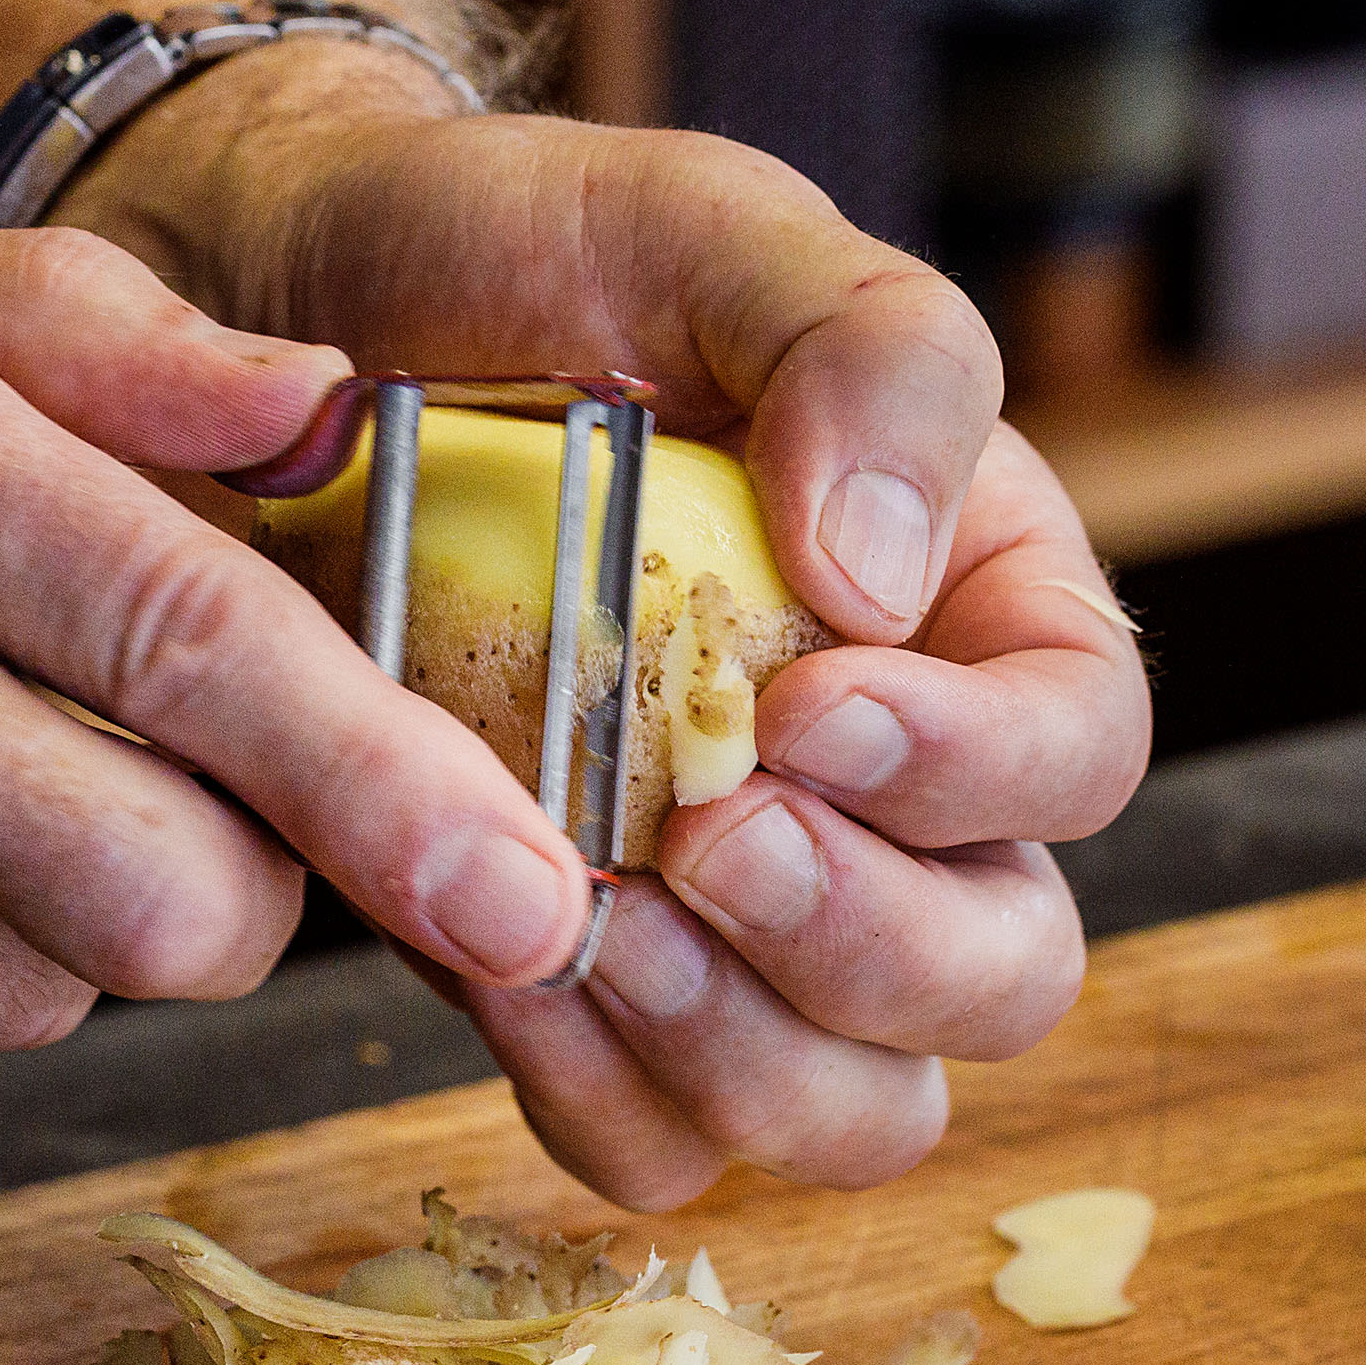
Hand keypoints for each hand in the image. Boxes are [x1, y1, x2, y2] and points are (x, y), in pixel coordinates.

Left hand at [61, 58, 1150, 1207]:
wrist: (287, 319)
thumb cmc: (528, 258)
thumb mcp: (711, 227)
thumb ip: (866, 354)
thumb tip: (888, 579)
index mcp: (967, 605)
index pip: (1077, 746)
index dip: (980, 768)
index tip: (811, 710)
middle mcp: (883, 788)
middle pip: (997, 973)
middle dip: (870, 944)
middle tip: (710, 841)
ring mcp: (732, 910)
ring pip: (847, 1103)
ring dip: (741, 1049)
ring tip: (597, 922)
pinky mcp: (584, 982)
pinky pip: (652, 1137)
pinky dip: (598, 1092)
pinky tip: (506, 971)